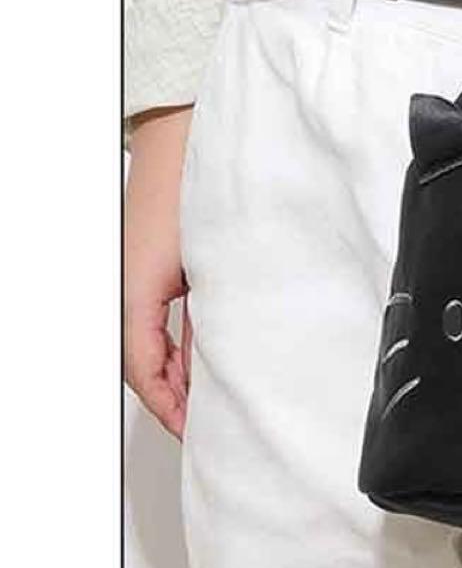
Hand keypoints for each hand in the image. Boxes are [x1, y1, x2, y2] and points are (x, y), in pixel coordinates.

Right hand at [124, 105, 194, 439]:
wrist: (182, 138)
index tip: (193, 430)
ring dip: (183, 370)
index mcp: (136, 292)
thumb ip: (210, 312)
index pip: (144, 370)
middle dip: (177, 397)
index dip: (168, 407)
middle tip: (210, 423)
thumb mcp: (206, 261)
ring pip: (158, 341)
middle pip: (148, 362)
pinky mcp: (162, 267)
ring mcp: (145, 279)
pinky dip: (186, 341)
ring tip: (216, 395)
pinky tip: (214, 350)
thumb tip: (221, 357)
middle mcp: (133, 289)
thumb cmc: (191, 187)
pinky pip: (167, 316)